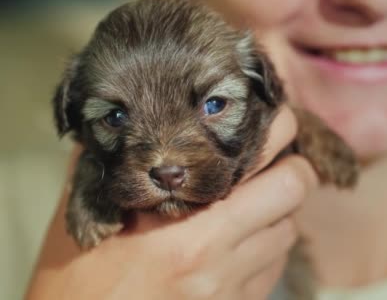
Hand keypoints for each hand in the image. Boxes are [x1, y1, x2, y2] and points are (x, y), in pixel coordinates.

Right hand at [26, 106, 318, 299]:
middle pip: (294, 192)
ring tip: (251, 203)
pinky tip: (239, 242)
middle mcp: (219, 258)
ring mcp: (231, 290)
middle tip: (274, 160)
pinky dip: (265, 247)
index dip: (280, 130)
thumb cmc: (76, 280)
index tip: (276, 118)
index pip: (264, 163)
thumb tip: (131, 118)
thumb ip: (112, 161)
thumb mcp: (89, 213)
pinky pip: (273, 268)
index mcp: (188, 229)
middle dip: (292, 168)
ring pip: (288, 231)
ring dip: (277, 212)